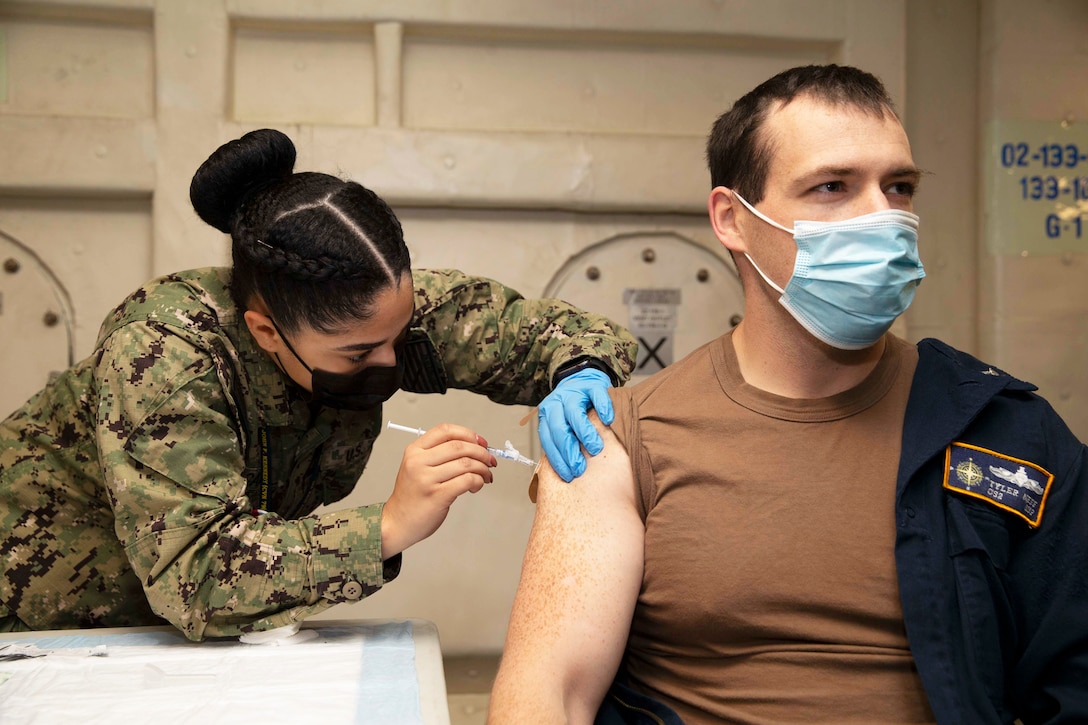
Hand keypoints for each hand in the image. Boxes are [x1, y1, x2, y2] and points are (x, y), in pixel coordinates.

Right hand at [381, 423, 495, 558]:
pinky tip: (476, 486)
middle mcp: (418, 462)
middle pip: (459, 446)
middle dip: (481, 452)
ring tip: (485, 476)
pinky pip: (467, 480)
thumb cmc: (411, 496)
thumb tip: (474, 448)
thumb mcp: (417, 467)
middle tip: (490, 460)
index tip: (480, 442)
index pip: (445, 430)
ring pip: (466, 463)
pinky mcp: (437, 496)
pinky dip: (478, 481)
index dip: (468, 434)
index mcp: (414, 450)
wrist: (397, 522)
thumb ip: (439, 455)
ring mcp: (427, 479)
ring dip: (483, 469)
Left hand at [537, 368, 613, 481]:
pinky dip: (602, 408)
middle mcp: (556, 403)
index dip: (557, 459)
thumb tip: (569, 472)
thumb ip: (562, 440)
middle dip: (568, 451)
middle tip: (579, 468)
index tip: (568, 475)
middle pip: (559, 428)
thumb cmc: (574, 410)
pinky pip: (596, 396)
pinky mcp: (591, 385)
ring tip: (595, 449)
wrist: (582, 379)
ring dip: (584, 433)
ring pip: (575, 413)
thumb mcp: (562, 423)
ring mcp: (573, 392)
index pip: (548, 440)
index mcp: (546, 415)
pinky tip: (608, 421)